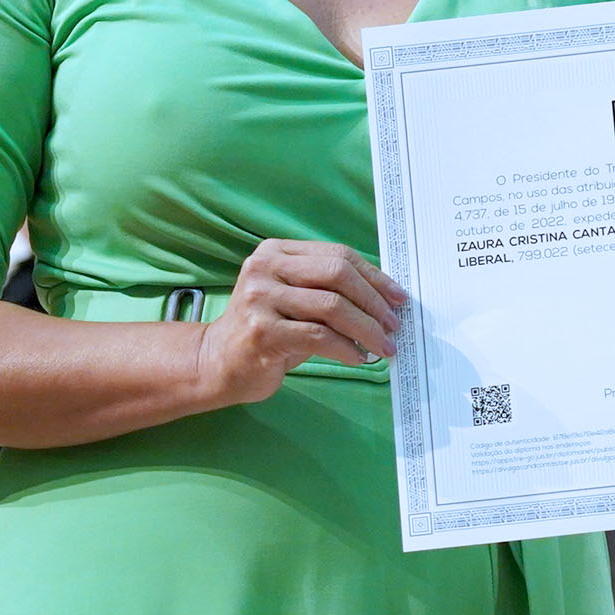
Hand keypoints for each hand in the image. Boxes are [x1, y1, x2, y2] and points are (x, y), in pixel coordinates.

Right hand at [196, 239, 406, 407]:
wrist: (217, 363)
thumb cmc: (266, 331)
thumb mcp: (294, 299)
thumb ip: (328, 289)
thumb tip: (385, 298)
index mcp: (276, 251)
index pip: (337, 255)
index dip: (374, 277)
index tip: (398, 297)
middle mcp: (265, 268)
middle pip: (337, 274)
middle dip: (373, 301)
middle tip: (393, 324)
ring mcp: (260, 298)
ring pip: (332, 306)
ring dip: (367, 328)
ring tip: (383, 345)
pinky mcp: (261, 332)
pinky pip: (319, 336)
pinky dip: (346, 348)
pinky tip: (358, 357)